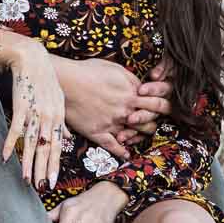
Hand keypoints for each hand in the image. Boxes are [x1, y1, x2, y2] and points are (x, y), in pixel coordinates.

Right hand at [1, 39, 67, 190]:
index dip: (54, 166)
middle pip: (46, 149)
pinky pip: (15, 129)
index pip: (57, 148)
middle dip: (43, 170)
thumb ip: (62, 121)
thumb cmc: (45, 79)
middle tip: (41, 188)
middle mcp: (48, 118)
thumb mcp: (59, 100)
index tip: (52, 182)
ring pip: (32, 143)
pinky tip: (5, 157)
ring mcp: (34, 113)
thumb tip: (66, 137)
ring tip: (26, 179)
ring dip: (28, 163)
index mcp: (57, 118)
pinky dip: (10, 143)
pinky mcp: (21, 106)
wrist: (32, 58)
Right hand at [53, 57, 170, 158]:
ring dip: (139, 136)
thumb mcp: (115, 68)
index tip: (157, 107)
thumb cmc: (87, 71)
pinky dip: (121, 152)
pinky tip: (126, 154)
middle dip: (152, 121)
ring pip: (134, 135)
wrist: (65, 82)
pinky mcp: (98, 132)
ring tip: (138, 135)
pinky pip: (113, 146)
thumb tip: (142, 86)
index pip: (155, 103)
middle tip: (150, 122)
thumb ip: (131, 79)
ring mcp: (112, 123)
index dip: (159, 106)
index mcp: (131, 93)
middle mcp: (125, 110)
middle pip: (149, 121)